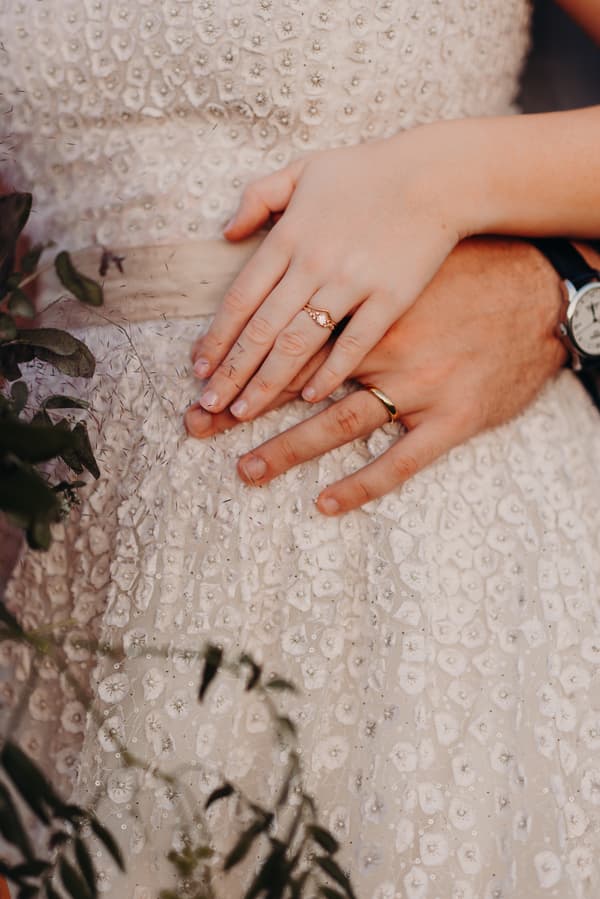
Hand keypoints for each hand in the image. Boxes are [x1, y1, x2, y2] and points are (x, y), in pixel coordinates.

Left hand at [185, 236, 575, 513]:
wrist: (538, 285)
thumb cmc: (458, 260)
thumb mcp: (394, 244)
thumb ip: (320, 229)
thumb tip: (233, 226)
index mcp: (364, 299)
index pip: (282, 333)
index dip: (236, 358)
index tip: (198, 380)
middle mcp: (383, 344)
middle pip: (297, 380)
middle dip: (243, 403)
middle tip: (199, 426)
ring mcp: (419, 383)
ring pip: (340, 422)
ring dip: (288, 447)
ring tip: (245, 468)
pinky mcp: (454, 416)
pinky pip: (402, 460)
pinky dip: (363, 483)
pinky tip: (326, 502)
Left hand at [190, 126, 463, 420]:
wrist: (437, 174)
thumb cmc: (368, 172)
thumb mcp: (303, 169)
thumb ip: (259, 197)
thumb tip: (226, 232)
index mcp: (289, 236)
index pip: (240, 298)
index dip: (216, 338)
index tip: (198, 369)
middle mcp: (313, 264)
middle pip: (261, 329)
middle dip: (231, 372)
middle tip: (209, 405)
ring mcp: (352, 283)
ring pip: (298, 343)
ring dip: (267, 383)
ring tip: (243, 413)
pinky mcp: (390, 298)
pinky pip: (354, 345)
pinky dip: (330, 373)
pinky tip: (308, 398)